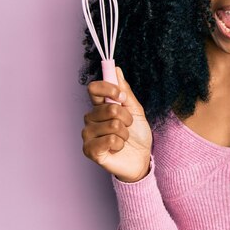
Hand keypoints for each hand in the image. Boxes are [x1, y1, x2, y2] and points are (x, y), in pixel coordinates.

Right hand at [82, 67, 152, 181]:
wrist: (141, 158)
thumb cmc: (137, 134)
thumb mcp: (136, 110)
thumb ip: (125, 91)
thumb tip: (116, 70)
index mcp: (100, 106)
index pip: (94, 88)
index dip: (108, 88)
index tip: (122, 96)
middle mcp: (91, 118)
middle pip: (109, 108)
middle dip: (126, 118)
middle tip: (128, 125)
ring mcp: (88, 134)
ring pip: (112, 125)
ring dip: (125, 133)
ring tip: (123, 138)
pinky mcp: (90, 150)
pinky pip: (110, 139)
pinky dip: (120, 144)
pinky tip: (117, 148)